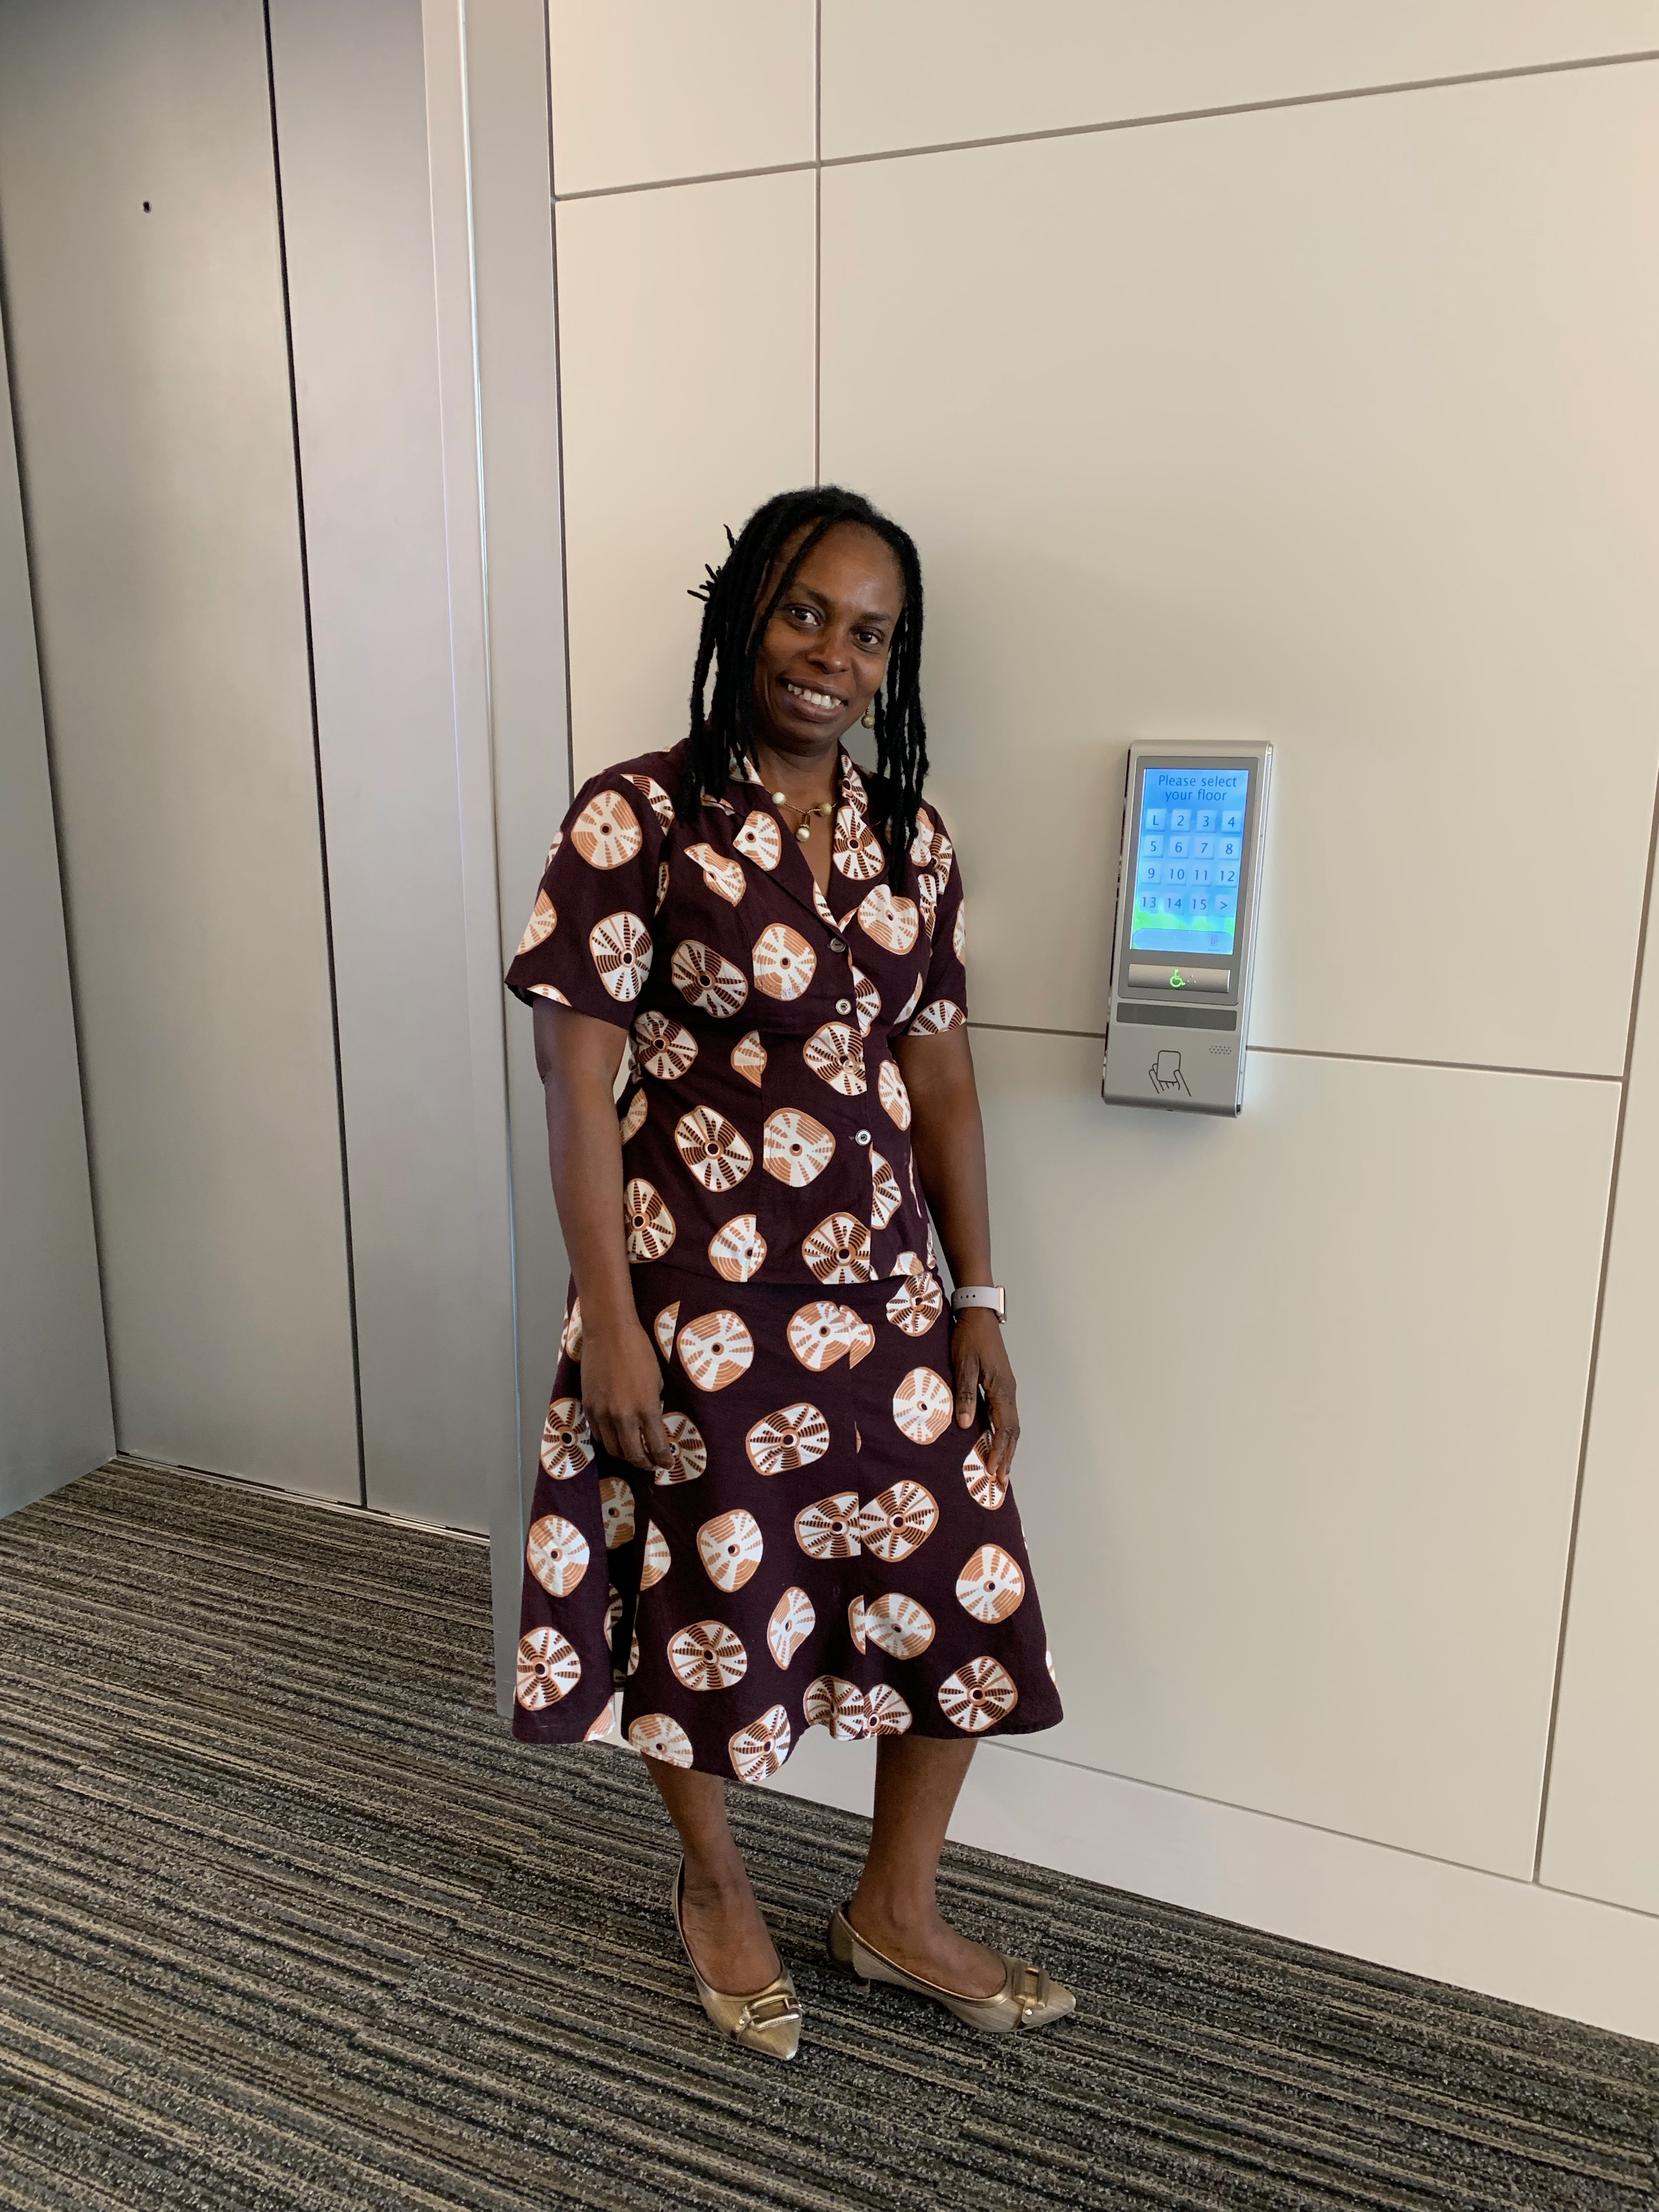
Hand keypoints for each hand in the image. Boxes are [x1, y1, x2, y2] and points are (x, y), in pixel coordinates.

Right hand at [579, 1316, 674, 1473]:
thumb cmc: (639, 1351)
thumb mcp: (657, 1380)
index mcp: (646, 1408)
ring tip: (634, 1454)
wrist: (609, 1332)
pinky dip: (608, 1440)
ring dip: (625, 1455)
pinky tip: (615, 1436)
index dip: (663, 1460)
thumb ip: (653, 1404)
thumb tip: (651, 1421)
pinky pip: (598, 1433)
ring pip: (612, 1448)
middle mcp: (623, 1416)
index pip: (657, 1446)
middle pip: (632, 1454)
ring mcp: (602, 1413)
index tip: (667, 1465)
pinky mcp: (588, 1407)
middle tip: (652, 1464)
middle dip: (644, 1464)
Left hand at [950, 1307, 1018, 1483]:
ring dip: (1006, 1448)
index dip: (999, 1451)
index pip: (1004, 1428)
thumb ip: (965, 1395)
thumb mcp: (963, 1365)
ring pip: (1011, 1425)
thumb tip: (966, 1426)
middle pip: (1012, 1432)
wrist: (978, 1314)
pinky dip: (1002, 1434)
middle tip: (1002, 1481)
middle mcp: (1009, 1392)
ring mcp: (1007, 1388)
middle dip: (1007, 1457)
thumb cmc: (969, 1338)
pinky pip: (1005, 1415)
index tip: (994, 1471)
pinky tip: (995, 1442)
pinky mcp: (1001, 1385)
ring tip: (1001, 1469)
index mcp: (1002, 1389)